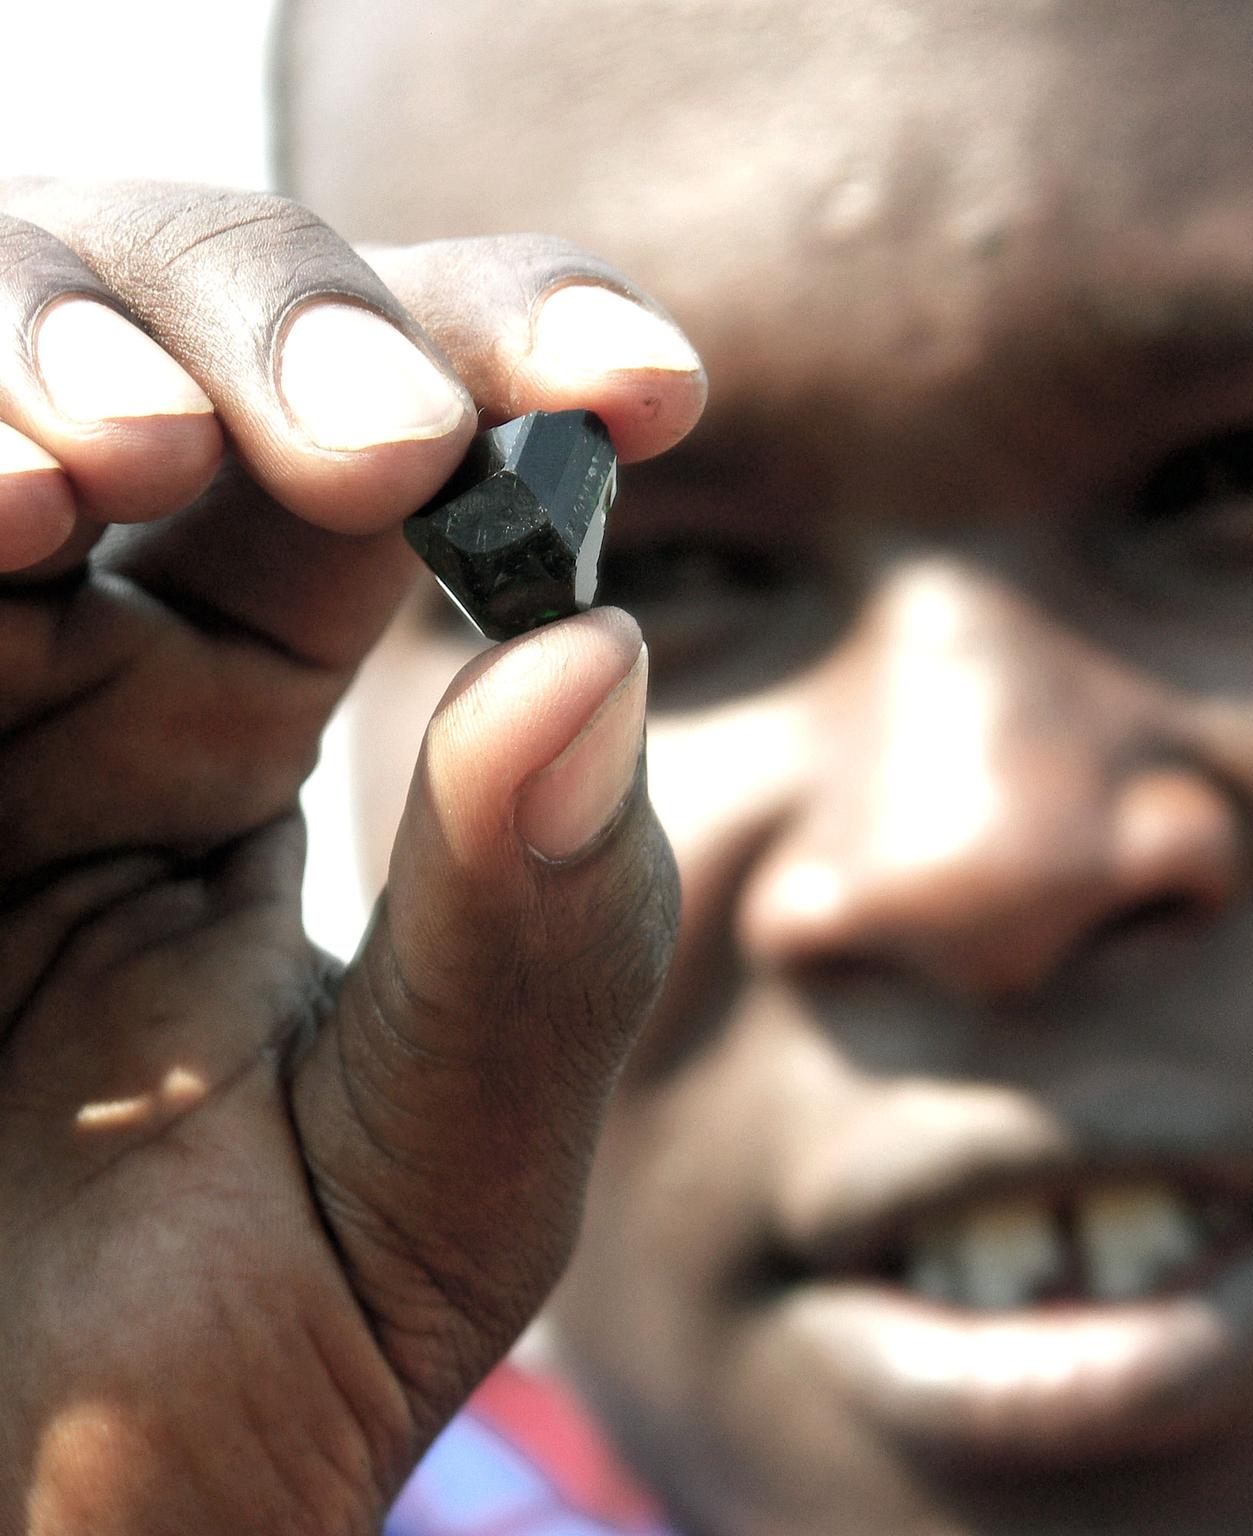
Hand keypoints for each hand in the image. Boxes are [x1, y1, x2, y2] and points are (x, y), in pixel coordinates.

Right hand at [0, 180, 704, 1533]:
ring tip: (106, 470)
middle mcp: (79, 637)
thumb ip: (535, 938)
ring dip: (56, 341)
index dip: (519, 349)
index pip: (402, 428)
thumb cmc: (206, 1389)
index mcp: (257, 701)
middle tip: (390, 449)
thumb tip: (603, 651)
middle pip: (188, 308)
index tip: (649, 392)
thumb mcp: (436, 1177)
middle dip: (292, 318)